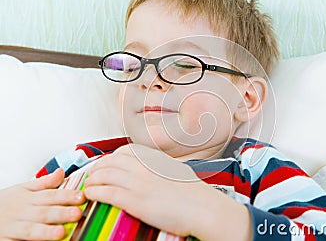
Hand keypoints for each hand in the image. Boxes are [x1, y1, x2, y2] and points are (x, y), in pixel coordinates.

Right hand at [0, 169, 85, 240]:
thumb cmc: (6, 203)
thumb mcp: (22, 189)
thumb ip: (44, 183)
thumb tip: (61, 172)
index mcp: (29, 198)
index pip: (51, 195)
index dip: (67, 196)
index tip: (81, 197)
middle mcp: (22, 212)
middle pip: (44, 213)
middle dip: (61, 213)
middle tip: (77, 213)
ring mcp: (13, 228)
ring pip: (30, 230)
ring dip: (45, 232)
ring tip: (61, 233)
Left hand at [84, 144, 251, 240]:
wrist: (203, 208)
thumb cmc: (194, 193)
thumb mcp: (177, 171)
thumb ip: (161, 168)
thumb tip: (155, 170)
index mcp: (155, 159)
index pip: (124, 151)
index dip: (110, 157)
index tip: (105, 164)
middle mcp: (144, 167)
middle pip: (110, 162)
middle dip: (96, 167)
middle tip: (91, 174)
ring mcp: (138, 183)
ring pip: (104, 175)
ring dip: (92, 179)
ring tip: (88, 185)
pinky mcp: (135, 201)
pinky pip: (106, 192)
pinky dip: (95, 192)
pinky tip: (91, 194)